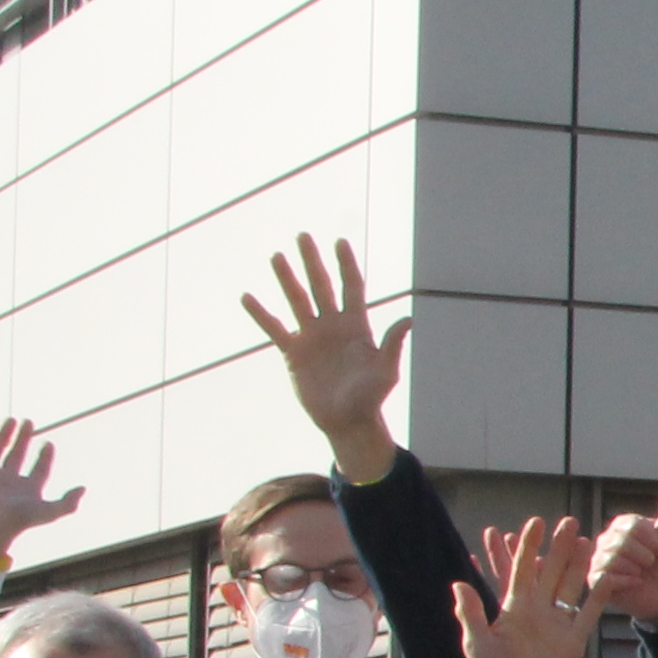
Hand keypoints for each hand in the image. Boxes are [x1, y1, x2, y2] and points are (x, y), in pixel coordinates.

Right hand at [0, 418, 86, 562]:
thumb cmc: (17, 520)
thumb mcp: (49, 512)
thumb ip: (69, 503)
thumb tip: (83, 489)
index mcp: (26, 490)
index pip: (38, 470)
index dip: (45, 457)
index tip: (48, 444)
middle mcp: (7, 481)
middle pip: (16, 455)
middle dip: (23, 439)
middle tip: (28, 422)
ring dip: (4, 435)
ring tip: (12, 420)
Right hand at [242, 235, 410, 482]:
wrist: (347, 422)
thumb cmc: (371, 398)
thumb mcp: (385, 372)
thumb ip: (393, 345)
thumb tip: (409, 319)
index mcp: (357, 326)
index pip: (351, 287)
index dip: (346, 264)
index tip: (339, 241)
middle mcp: (333, 325)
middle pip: (321, 286)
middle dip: (312, 261)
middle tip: (302, 235)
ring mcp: (312, 337)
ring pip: (297, 300)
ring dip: (286, 279)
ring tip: (276, 256)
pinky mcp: (294, 353)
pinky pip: (275, 328)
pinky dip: (261, 314)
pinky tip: (247, 297)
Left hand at [458, 517, 600, 657]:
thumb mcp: (477, 645)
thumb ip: (471, 614)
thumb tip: (458, 583)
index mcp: (513, 608)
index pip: (521, 570)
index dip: (527, 547)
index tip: (533, 523)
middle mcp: (537, 610)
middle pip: (550, 571)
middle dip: (558, 547)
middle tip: (568, 521)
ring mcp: (558, 622)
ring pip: (570, 586)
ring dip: (579, 564)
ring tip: (588, 540)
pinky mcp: (574, 639)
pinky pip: (589, 612)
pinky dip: (599, 595)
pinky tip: (608, 577)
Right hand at [591, 472, 657, 622]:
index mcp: (621, 525)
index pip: (632, 525)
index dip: (652, 540)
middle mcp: (604, 540)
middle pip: (622, 542)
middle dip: (645, 556)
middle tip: (649, 564)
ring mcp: (597, 560)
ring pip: (614, 560)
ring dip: (636, 570)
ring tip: (640, 574)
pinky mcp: (595, 581)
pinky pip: (607, 578)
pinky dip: (627, 583)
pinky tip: (634, 584)